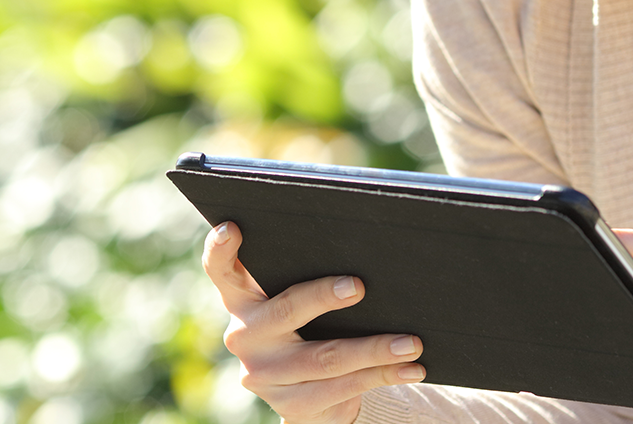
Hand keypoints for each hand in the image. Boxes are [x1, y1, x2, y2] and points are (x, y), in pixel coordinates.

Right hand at [202, 221, 426, 423]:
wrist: (311, 391)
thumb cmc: (310, 322)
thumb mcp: (299, 295)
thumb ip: (306, 272)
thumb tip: (363, 246)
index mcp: (241, 298)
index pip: (220, 269)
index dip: (220, 249)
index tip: (233, 227)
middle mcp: (244, 335)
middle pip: (285, 310)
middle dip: (324, 297)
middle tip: (359, 286)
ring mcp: (264, 375)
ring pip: (325, 358)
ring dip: (374, 349)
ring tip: (410, 343)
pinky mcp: (290, 405)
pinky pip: (343, 389)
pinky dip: (383, 376)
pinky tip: (411, 369)